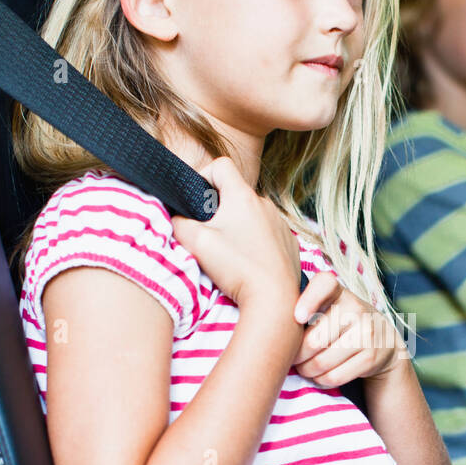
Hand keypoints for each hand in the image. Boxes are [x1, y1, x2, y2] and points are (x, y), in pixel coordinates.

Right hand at [170, 156, 300, 309]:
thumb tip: (176, 218)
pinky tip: (248, 263)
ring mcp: (280, 223)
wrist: (274, 299)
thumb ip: (179, 223)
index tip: (197, 199)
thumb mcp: (196, 243)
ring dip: (237, 226)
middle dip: (218, 208)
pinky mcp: (289, 242)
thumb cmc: (237, 268)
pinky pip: (267, 233)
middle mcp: (265, 204)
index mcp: (243, 196)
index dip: (204, 175)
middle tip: (208, 233)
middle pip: (236, 193)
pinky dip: (254, 242)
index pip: (221, 165)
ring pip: (251, 214)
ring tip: (229, 252)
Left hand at [292, 270, 407, 387]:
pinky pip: (334, 377)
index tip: (297, 317)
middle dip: (297, 356)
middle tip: (294, 358)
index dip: (309, 300)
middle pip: (314, 340)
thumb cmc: (340, 323)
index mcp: (339, 292)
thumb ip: (303, 308)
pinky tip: (320, 375)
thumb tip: (270, 329)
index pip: (325, 284)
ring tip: (305, 367)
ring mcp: (366, 333)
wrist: (383, 340)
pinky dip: (321, 380)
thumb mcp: (329, 307)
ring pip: (322, 362)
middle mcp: (356, 308)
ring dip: (306, 370)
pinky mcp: (371, 358)